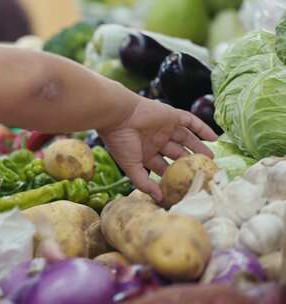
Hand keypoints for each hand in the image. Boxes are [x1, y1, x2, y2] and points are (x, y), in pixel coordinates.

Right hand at [99, 98, 217, 201]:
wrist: (118, 116)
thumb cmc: (120, 141)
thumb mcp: (131, 166)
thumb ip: (144, 183)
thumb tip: (159, 199)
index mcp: (145, 153)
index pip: (163, 167)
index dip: (174, 176)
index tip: (186, 186)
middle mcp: (156, 141)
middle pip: (177, 154)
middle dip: (189, 162)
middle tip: (204, 172)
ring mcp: (164, 128)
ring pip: (186, 139)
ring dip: (198, 147)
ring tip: (211, 158)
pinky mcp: (171, 115)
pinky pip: (190, 121)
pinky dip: (202, 128)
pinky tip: (215, 137)